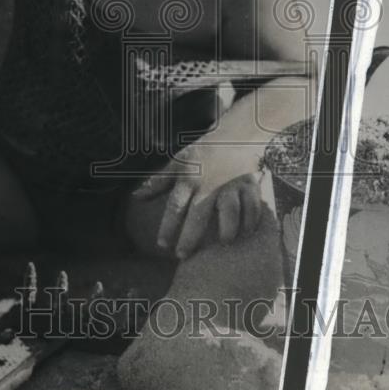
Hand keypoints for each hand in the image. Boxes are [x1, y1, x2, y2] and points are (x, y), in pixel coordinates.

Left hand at [132, 146, 263, 259]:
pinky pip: (252, 206)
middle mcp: (209, 184)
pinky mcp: (249, 185)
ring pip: (229, 210)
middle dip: (190, 237)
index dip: (167, 226)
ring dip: (227, 229)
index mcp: (189, 179)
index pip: (175, 206)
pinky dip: (250, 220)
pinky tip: (245, 233)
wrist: (235, 134)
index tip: (162, 245)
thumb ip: (158, 183)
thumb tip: (136, 197)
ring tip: (223, 243)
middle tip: (183, 255)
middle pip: (199, 214)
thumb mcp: (178, 163)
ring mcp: (230, 185)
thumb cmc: (202, 152)